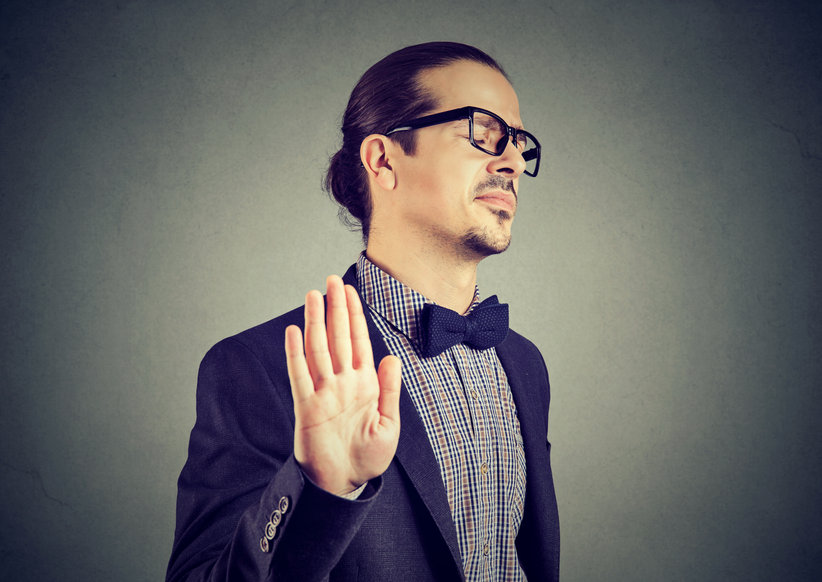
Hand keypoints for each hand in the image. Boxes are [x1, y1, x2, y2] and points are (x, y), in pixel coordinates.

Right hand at [285, 275, 401, 495]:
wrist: (345, 482)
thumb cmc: (367, 456)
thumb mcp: (389, 424)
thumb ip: (390, 390)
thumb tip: (392, 357)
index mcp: (364, 383)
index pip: (358, 341)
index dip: (354, 315)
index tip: (349, 291)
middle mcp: (342, 382)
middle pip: (337, 337)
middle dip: (336, 308)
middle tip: (331, 281)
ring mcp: (324, 391)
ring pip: (318, 349)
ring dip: (316, 322)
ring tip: (313, 296)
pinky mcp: (307, 406)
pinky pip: (300, 375)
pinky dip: (296, 353)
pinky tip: (295, 331)